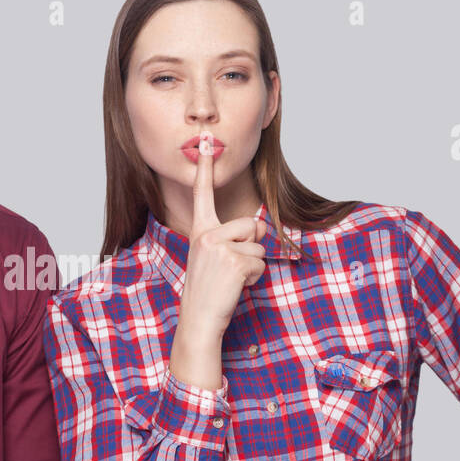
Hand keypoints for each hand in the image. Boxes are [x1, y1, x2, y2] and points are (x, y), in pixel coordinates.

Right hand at [175, 131, 267, 343]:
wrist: (198, 318)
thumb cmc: (208, 291)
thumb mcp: (213, 258)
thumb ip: (231, 238)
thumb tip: (259, 227)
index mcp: (199, 230)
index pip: (203, 194)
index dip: (205, 167)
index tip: (207, 141)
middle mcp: (206, 234)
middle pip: (250, 224)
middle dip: (251, 246)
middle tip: (231, 269)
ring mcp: (219, 246)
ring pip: (258, 245)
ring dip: (254, 265)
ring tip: (232, 280)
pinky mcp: (234, 260)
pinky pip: (260, 262)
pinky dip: (255, 278)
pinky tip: (236, 287)